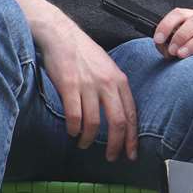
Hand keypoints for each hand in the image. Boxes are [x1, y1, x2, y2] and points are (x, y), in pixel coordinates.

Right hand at [32, 14, 137, 161]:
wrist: (61, 35)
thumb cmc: (83, 53)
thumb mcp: (107, 68)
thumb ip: (114, 89)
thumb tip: (119, 114)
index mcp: (119, 80)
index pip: (132, 114)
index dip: (132, 138)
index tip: (131, 153)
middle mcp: (108, 83)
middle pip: (118, 123)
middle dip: (117, 145)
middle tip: (112, 157)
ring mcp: (89, 85)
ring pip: (94, 123)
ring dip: (89, 139)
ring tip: (84, 144)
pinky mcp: (70, 86)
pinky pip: (74, 116)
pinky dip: (74, 129)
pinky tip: (72, 132)